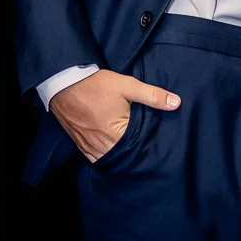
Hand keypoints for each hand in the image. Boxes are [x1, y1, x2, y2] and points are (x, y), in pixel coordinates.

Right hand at [50, 68, 180, 162]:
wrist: (64, 82)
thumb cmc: (96, 84)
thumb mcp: (128, 85)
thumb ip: (152, 95)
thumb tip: (176, 103)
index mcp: (116, 135)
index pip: (138, 146)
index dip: (148, 143)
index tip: (155, 141)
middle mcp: (101, 146)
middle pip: (124, 155)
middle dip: (133, 151)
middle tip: (145, 146)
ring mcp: (88, 147)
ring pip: (109, 158)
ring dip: (118, 154)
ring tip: (130, 148)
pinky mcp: (80, 144)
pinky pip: (94, 157)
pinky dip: (104, 155)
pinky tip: (111, 148)